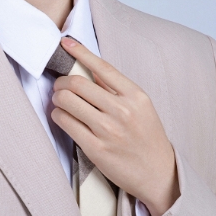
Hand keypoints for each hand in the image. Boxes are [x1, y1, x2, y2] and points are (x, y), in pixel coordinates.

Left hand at [51, 37, 179, 215]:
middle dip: (62, 82)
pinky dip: (59, 116)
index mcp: (136, 96)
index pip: (102, 67)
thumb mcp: (142, 108)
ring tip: (60, 102)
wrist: (157, 173)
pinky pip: (65, 123)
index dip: (80, 52)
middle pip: (78, 84)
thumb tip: (91, 69)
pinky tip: (63, 117)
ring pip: (67, 101)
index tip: (65, 43)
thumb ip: (118, 89)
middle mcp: (122, 111)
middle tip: (59, 86)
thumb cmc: (147, 138)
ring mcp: (108, 130)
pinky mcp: (95, 148)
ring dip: (57, 99)